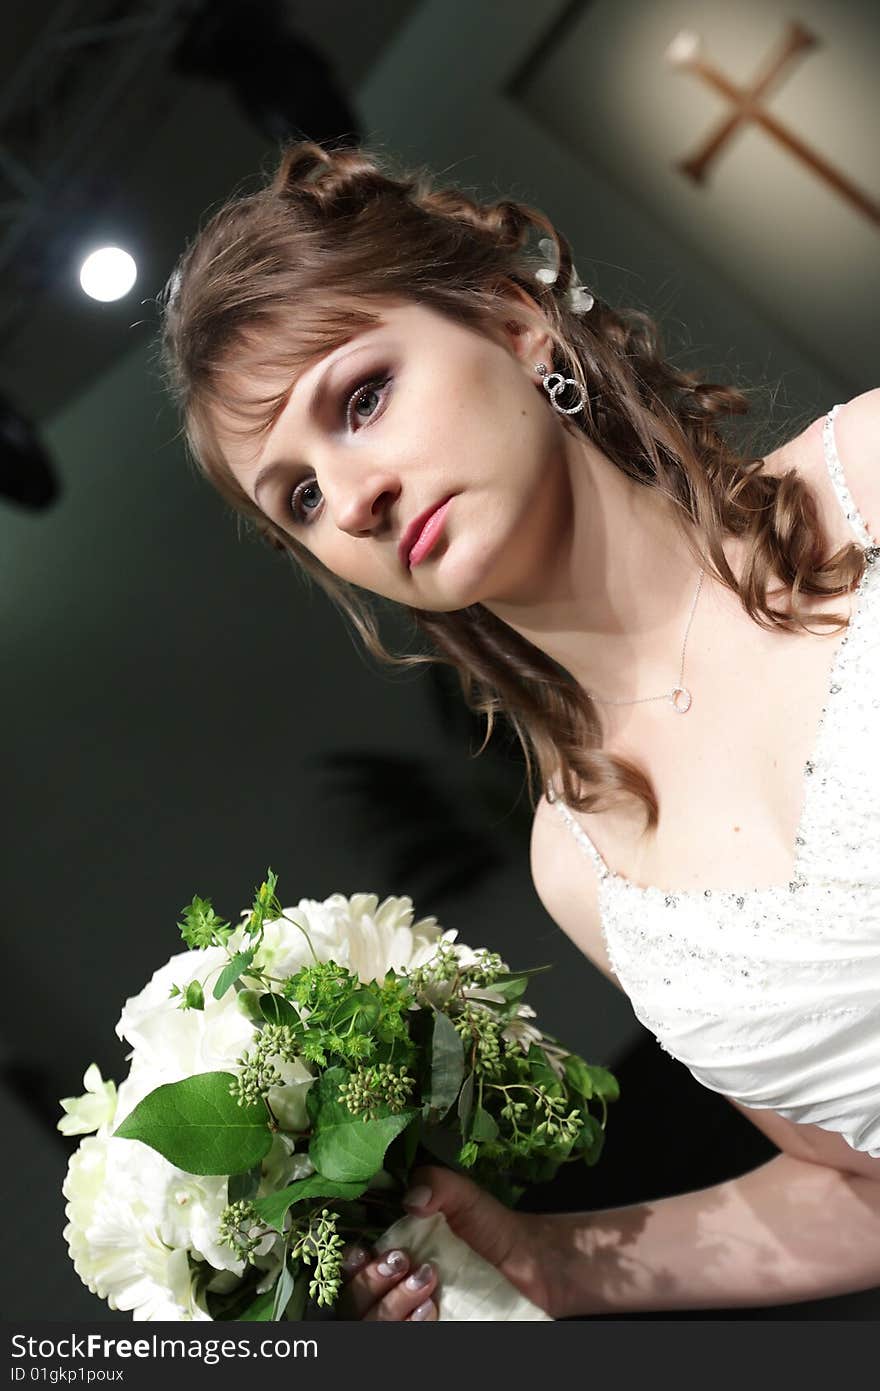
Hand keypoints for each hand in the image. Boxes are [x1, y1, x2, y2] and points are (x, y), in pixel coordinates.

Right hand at [335, 1165, 559, 1319]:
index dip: (348, 1263)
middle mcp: (392, 1285)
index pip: (350, 1264)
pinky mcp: (431, 1329)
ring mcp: (409, 1313)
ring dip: (392, 1306)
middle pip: (354, 1298)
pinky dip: (410, 1325)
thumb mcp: (464, 1195)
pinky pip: (403, 1337)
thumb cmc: (490, 1226)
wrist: (530, 1263)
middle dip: (372, 1283)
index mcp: (390, 1249)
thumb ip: (436, 1185)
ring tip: (427, 1282)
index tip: (363, 1252)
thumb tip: (411, 1200)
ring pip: (373, 1324)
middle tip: (405, 1262)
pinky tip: (431, 1309)